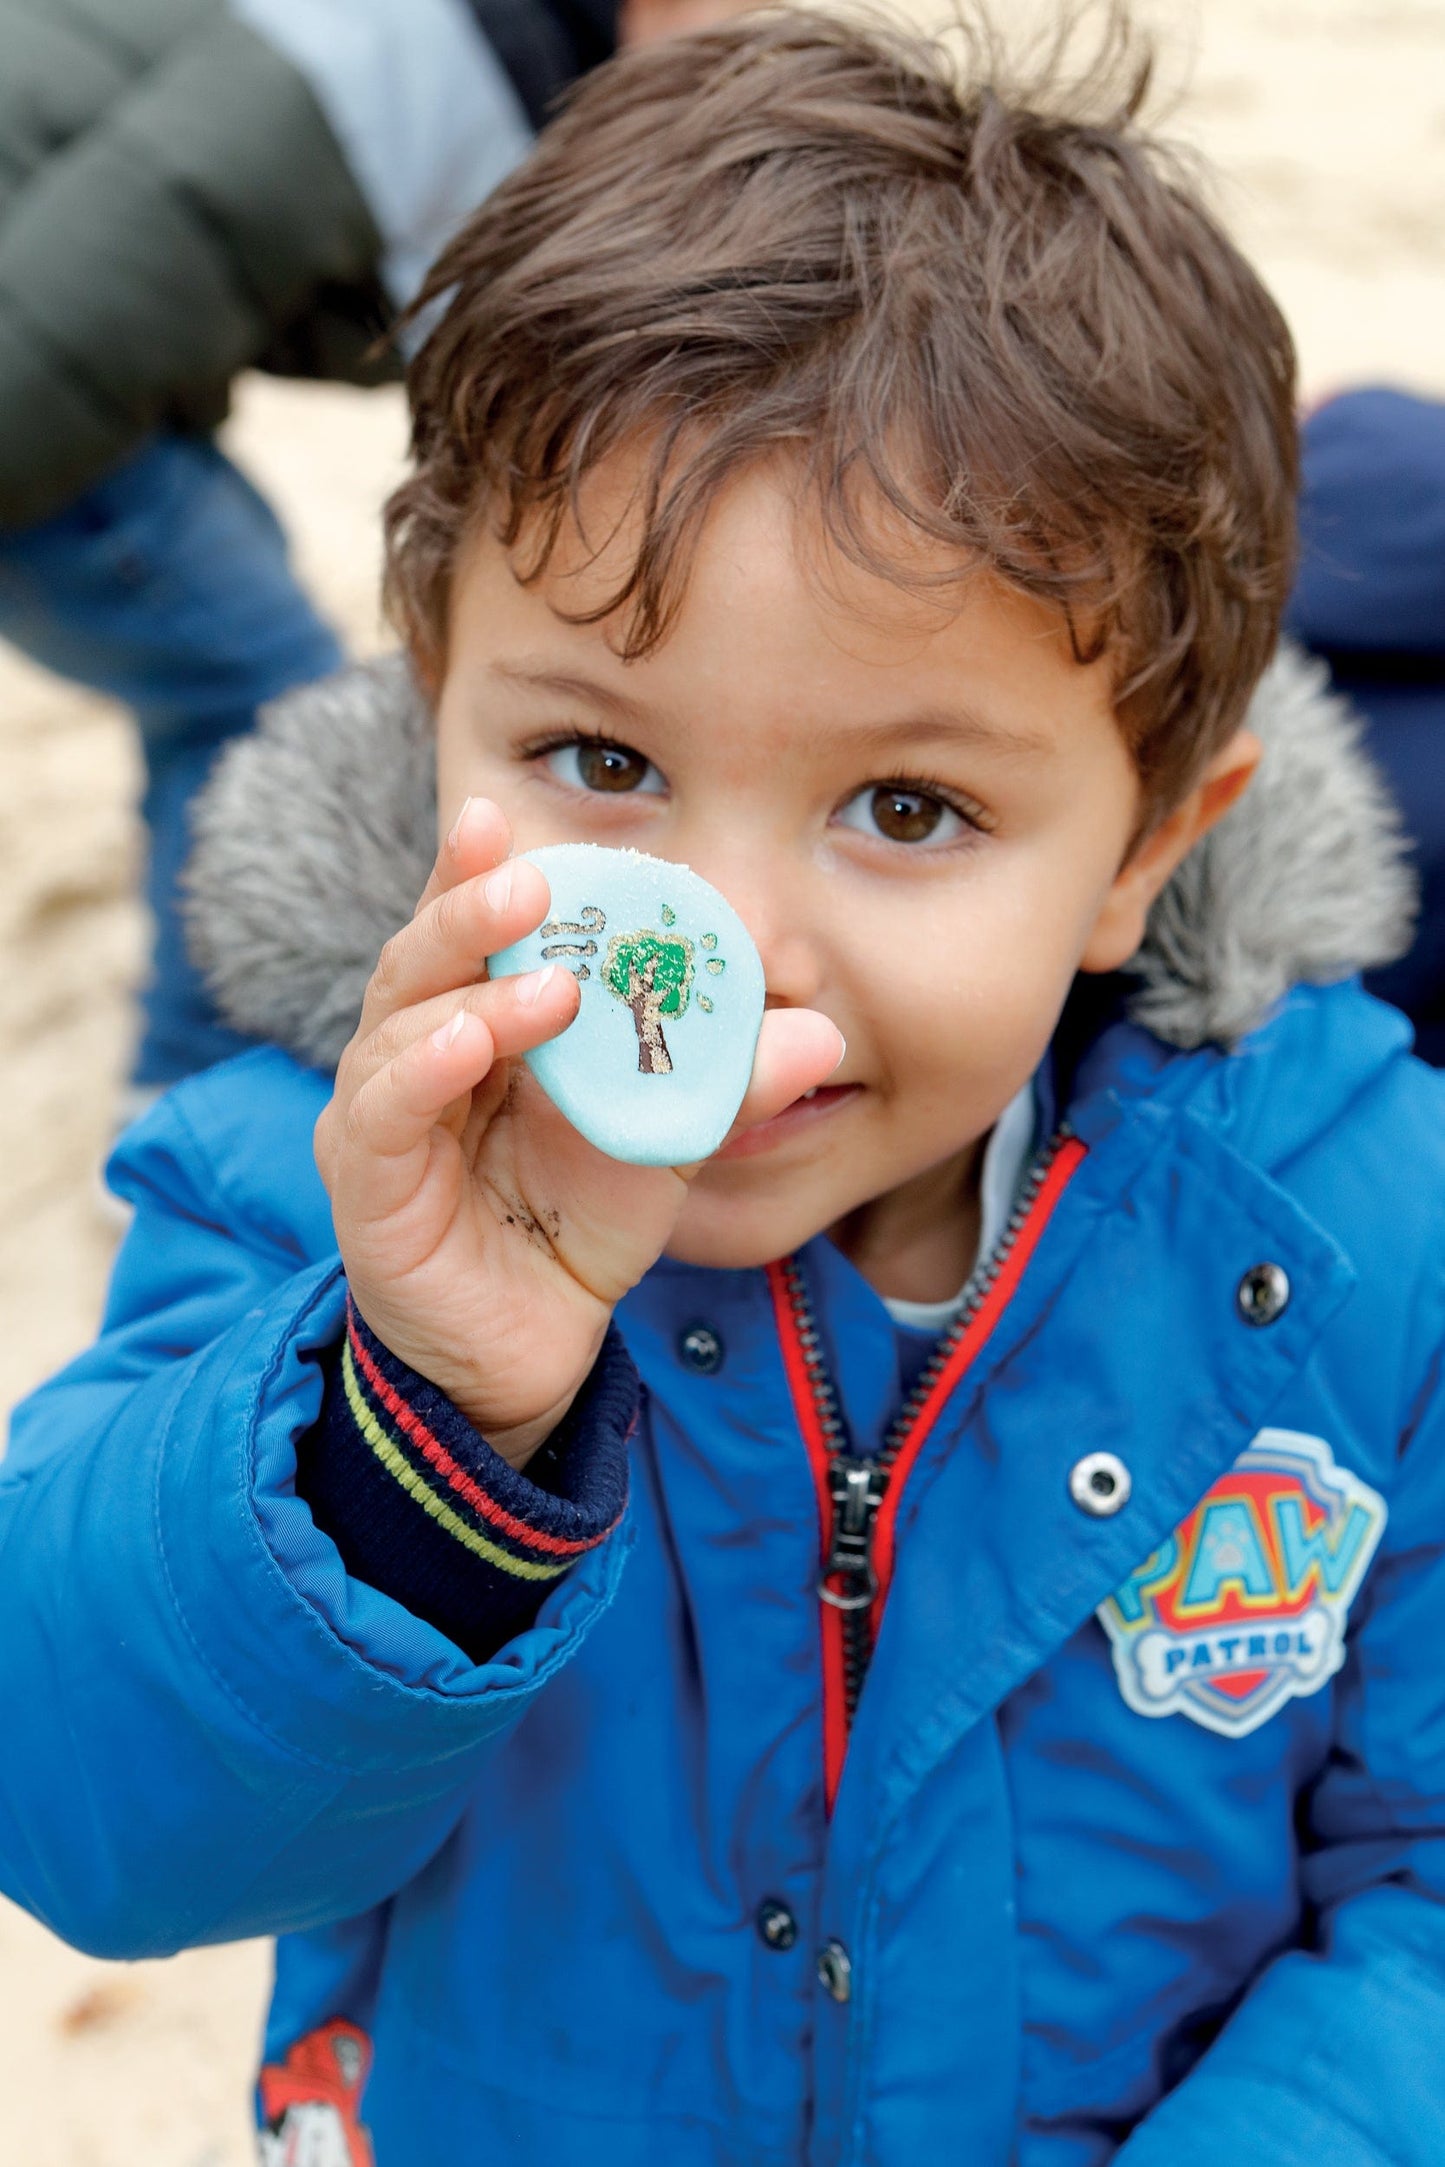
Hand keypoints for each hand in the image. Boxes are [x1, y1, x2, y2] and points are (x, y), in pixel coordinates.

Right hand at [314, 797, 842, 1466]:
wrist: (538, 1346)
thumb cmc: (581, 1220)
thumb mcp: (665, 1140)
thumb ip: (725, 1083)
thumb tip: (822, 1034)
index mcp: (476, 1020)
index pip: (470, 930)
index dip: (477, 869)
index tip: (506, 815)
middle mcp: (413, 1052)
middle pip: (423, 956)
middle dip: (469, 907)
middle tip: (531, 878)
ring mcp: (379, 1116)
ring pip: (397, 1023)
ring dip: (473, 994)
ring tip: (549, 988)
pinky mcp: (366, 1184)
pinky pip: (381, 1112)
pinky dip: (420, 1070)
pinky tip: (466, 1045)